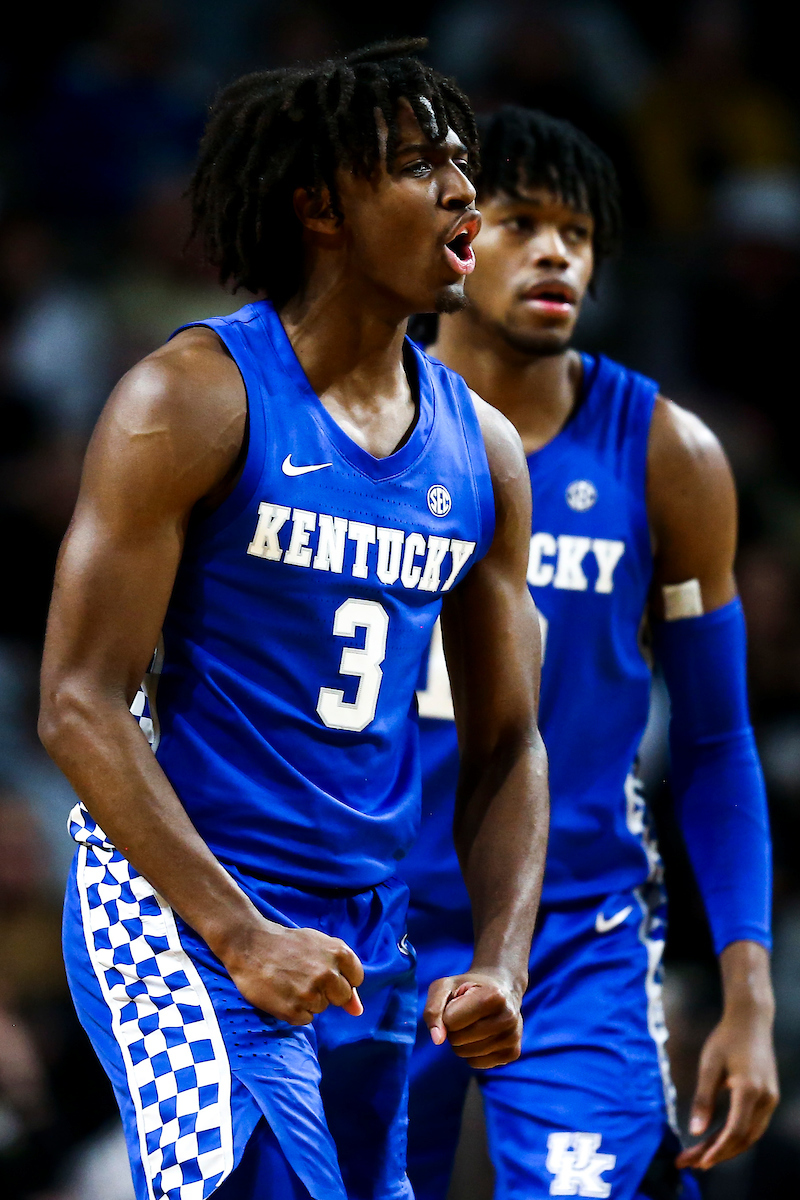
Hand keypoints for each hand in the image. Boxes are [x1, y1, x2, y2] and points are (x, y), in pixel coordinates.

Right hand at [219, 918, 364, 1024]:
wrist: (250, 944)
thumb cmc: (288, 945)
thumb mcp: (320, 947)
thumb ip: (344, 974)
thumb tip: (358, 1011)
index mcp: (340, 954)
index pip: (355, 980)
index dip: (339, 978)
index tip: (323, 971)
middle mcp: (328, 974)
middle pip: (340, 997)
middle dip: (326, 991)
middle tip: (304, 977)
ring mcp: (311, 994)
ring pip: (321, 1008)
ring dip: (308, 1000)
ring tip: (289, 981)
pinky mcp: (293, 1011)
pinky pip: (305, 1019)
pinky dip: (294, 1010)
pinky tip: (282, 993)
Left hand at [424, 971, 522, 1068]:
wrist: (501, 989)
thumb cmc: (468, 987)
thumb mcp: (445, 986)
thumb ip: (433, 1009)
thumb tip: (437, 1040)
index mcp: (494, 996)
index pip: (450, 1021)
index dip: (447, 1014)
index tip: (458, 1002)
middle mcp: (508, 1017)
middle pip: (457, 1039)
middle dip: (453, 1029)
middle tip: (466, 1014)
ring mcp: (513, 1037)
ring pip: (466, 1054)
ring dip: (461, 1042)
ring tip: (474, 1024)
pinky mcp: (513, 1053)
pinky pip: (476, 1063)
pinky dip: (472, 1053)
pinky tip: (483, 1036)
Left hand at [676, 1003, 778, 1169]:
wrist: (751, 1021)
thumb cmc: (726, 1039)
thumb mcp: (709, 1065)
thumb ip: (703, 1099)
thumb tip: (695, 1131)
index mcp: (750, 1090)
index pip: (735, 1131)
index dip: (717, 1150)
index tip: (699, 1161)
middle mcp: (765, 1099)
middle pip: (743, 1139)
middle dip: (717, 1154)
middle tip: (691, 1163)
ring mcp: (770, 1100)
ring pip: (750, 1136)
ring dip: (726, 1149)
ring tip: (700, 1156)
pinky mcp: (768, 1098)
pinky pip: (753, 1126)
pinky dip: (735, 1137)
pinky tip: (717, 1141)